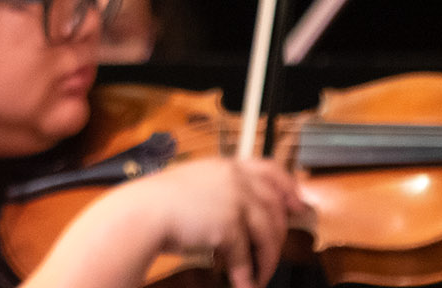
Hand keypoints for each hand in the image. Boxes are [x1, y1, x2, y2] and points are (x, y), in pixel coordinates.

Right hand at [103, 158, 306, 287]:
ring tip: (259, 275)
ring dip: (266, 259)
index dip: (289, 187)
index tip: (299, 204)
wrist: (142, 213)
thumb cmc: (158, 201)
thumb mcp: (195, 185)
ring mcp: (234, 201)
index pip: (270, 169)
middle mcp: (235, 179)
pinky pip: (246, 255)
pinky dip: (247, 274)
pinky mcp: (229, 225)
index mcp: (226, 166)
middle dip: (281, 233)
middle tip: (278, 251)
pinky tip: (244, 283)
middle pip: (275, 207)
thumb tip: (242, 213)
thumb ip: (222, 191)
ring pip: (267, 233)